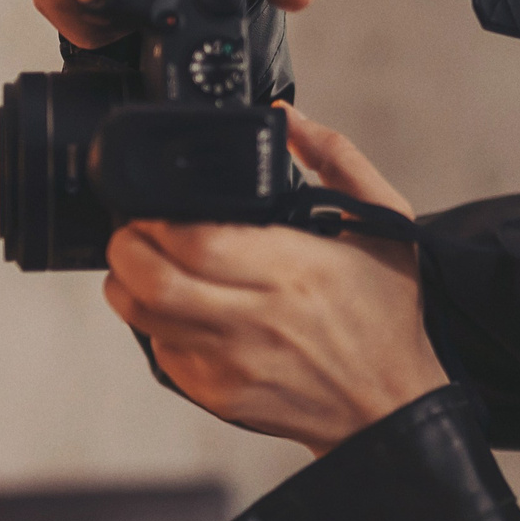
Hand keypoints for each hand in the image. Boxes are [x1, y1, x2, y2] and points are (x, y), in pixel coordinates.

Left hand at [103, 106, 446, 454]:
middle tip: (135, 228)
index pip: (195, 239)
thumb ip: (336, 158)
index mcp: (296, 269)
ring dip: (128, 281)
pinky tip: (176, 306)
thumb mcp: (383, 222)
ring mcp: (233, 363)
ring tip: (143, 261)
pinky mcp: (220, 395)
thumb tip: (282, 116)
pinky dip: (153, 323)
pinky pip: (160, 351)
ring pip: (143, 317)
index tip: (158, 202)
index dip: (159, 216)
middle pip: (153, 278)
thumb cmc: (385, 314)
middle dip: (127, 244)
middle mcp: (258, 320)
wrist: (392, 405)